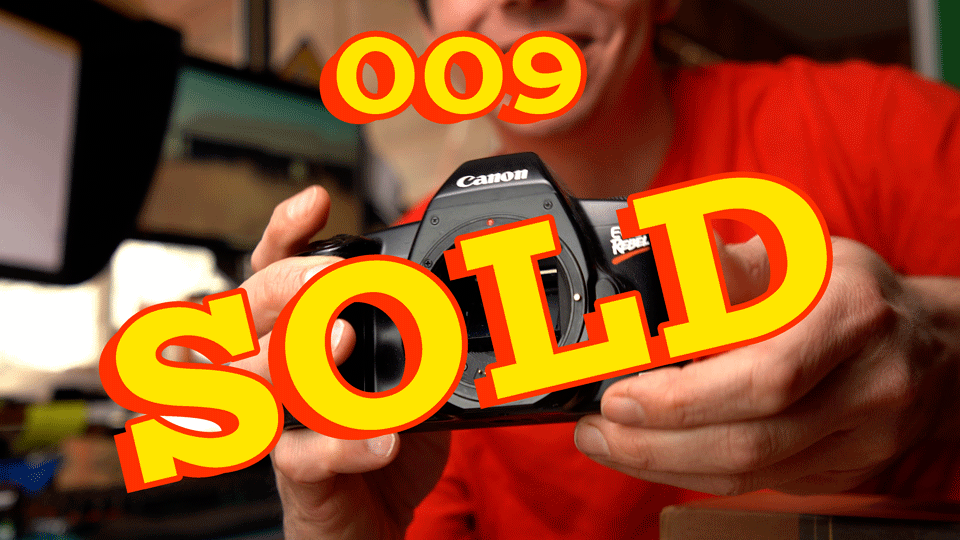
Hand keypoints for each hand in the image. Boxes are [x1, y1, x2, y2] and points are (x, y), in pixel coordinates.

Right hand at [233, 186, 449, 539]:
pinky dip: (343, 444)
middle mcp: (273, 369)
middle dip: (285, 283)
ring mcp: (277, 420)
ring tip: (342, 339)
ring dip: (295, 351)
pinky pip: (301, 454)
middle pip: (248, 308)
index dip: (286, 233)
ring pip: (250, 375)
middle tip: (329, 278)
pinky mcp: (293, 472)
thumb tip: (459, 296)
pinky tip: (383, 439)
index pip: (273, 270)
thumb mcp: (408, 377)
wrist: (370, 521)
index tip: (316, 202)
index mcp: (297, 335)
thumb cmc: (381, 439)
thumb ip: (418, 337)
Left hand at [574, 236, 959, 495]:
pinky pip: (757, 485)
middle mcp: (869, 387)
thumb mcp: (800, 252)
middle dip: (654, 443)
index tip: (618, 396)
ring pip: (748, 474)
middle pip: (748, 441)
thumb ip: (729, 262)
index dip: (682, 398)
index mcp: (853, 318)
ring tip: (606, 442)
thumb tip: (658, 253)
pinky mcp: (842, 472)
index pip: (763, 378)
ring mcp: (861, 441)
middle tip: (596, 428)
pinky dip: (692, 471)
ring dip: (661, 464)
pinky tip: (652, 453)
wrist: (931, 346)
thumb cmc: (851, 290)